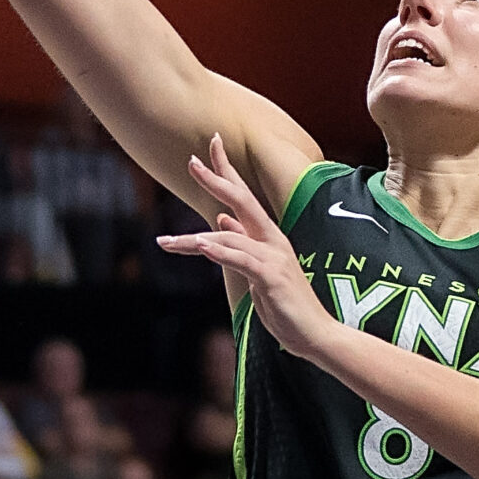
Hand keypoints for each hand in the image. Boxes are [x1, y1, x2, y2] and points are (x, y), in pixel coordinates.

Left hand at [158, 134, 339, 360]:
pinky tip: (201, 245)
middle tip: (192, 161)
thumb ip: (242, 243)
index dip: (227, 171)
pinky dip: (219, 251)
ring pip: (227, 237)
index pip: (244, 196)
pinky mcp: (271, 276)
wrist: (314, 332)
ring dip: (193, 239)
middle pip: (241, 200)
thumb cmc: (287, 304)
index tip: (211, 146)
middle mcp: (272, 239)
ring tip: (165, 242)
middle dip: (216, 179)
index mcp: (268, 236)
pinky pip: (241, 259)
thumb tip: (222, 220)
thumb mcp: (259, 269)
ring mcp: (273, 256)